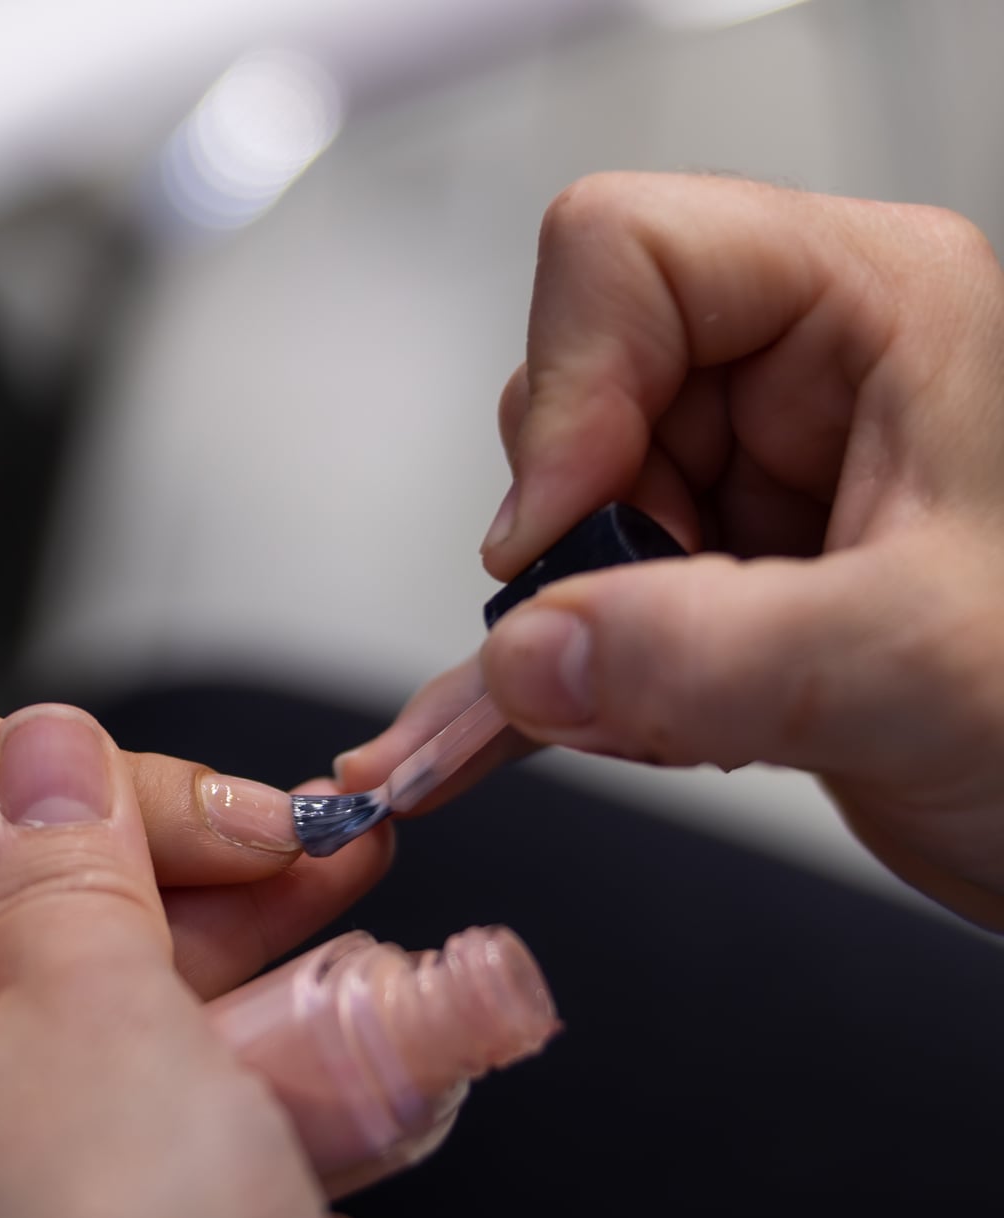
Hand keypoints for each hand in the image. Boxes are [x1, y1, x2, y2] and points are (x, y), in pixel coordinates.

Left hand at [0, 706, 365, 1217]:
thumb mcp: (106, 1013)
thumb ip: (71, 863)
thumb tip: (38, 749)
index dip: (3, 808)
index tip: (145, 802)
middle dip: (159, 914)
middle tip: (292, 874)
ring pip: (55, 1085)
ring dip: (204, 1031)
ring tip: (350, 999)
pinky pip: (81, 1199)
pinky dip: (187, 1163)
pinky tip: (307, 1160)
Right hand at [346, 173, 1003, 926]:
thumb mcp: (920, 670)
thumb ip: (716, 656)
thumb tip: (529, 652)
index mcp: (875, 302)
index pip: (622, 252)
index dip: (566, 391)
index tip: (564, 535)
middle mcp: (805, 365)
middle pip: (574, 388)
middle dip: (582, 538)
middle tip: (654, 644)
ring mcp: (757, 470)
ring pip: (562, 506)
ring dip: (583, 623)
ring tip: (691, 700)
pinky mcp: (722, 567)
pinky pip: (575, 594)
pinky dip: (550, 672)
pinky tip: (554, 733)